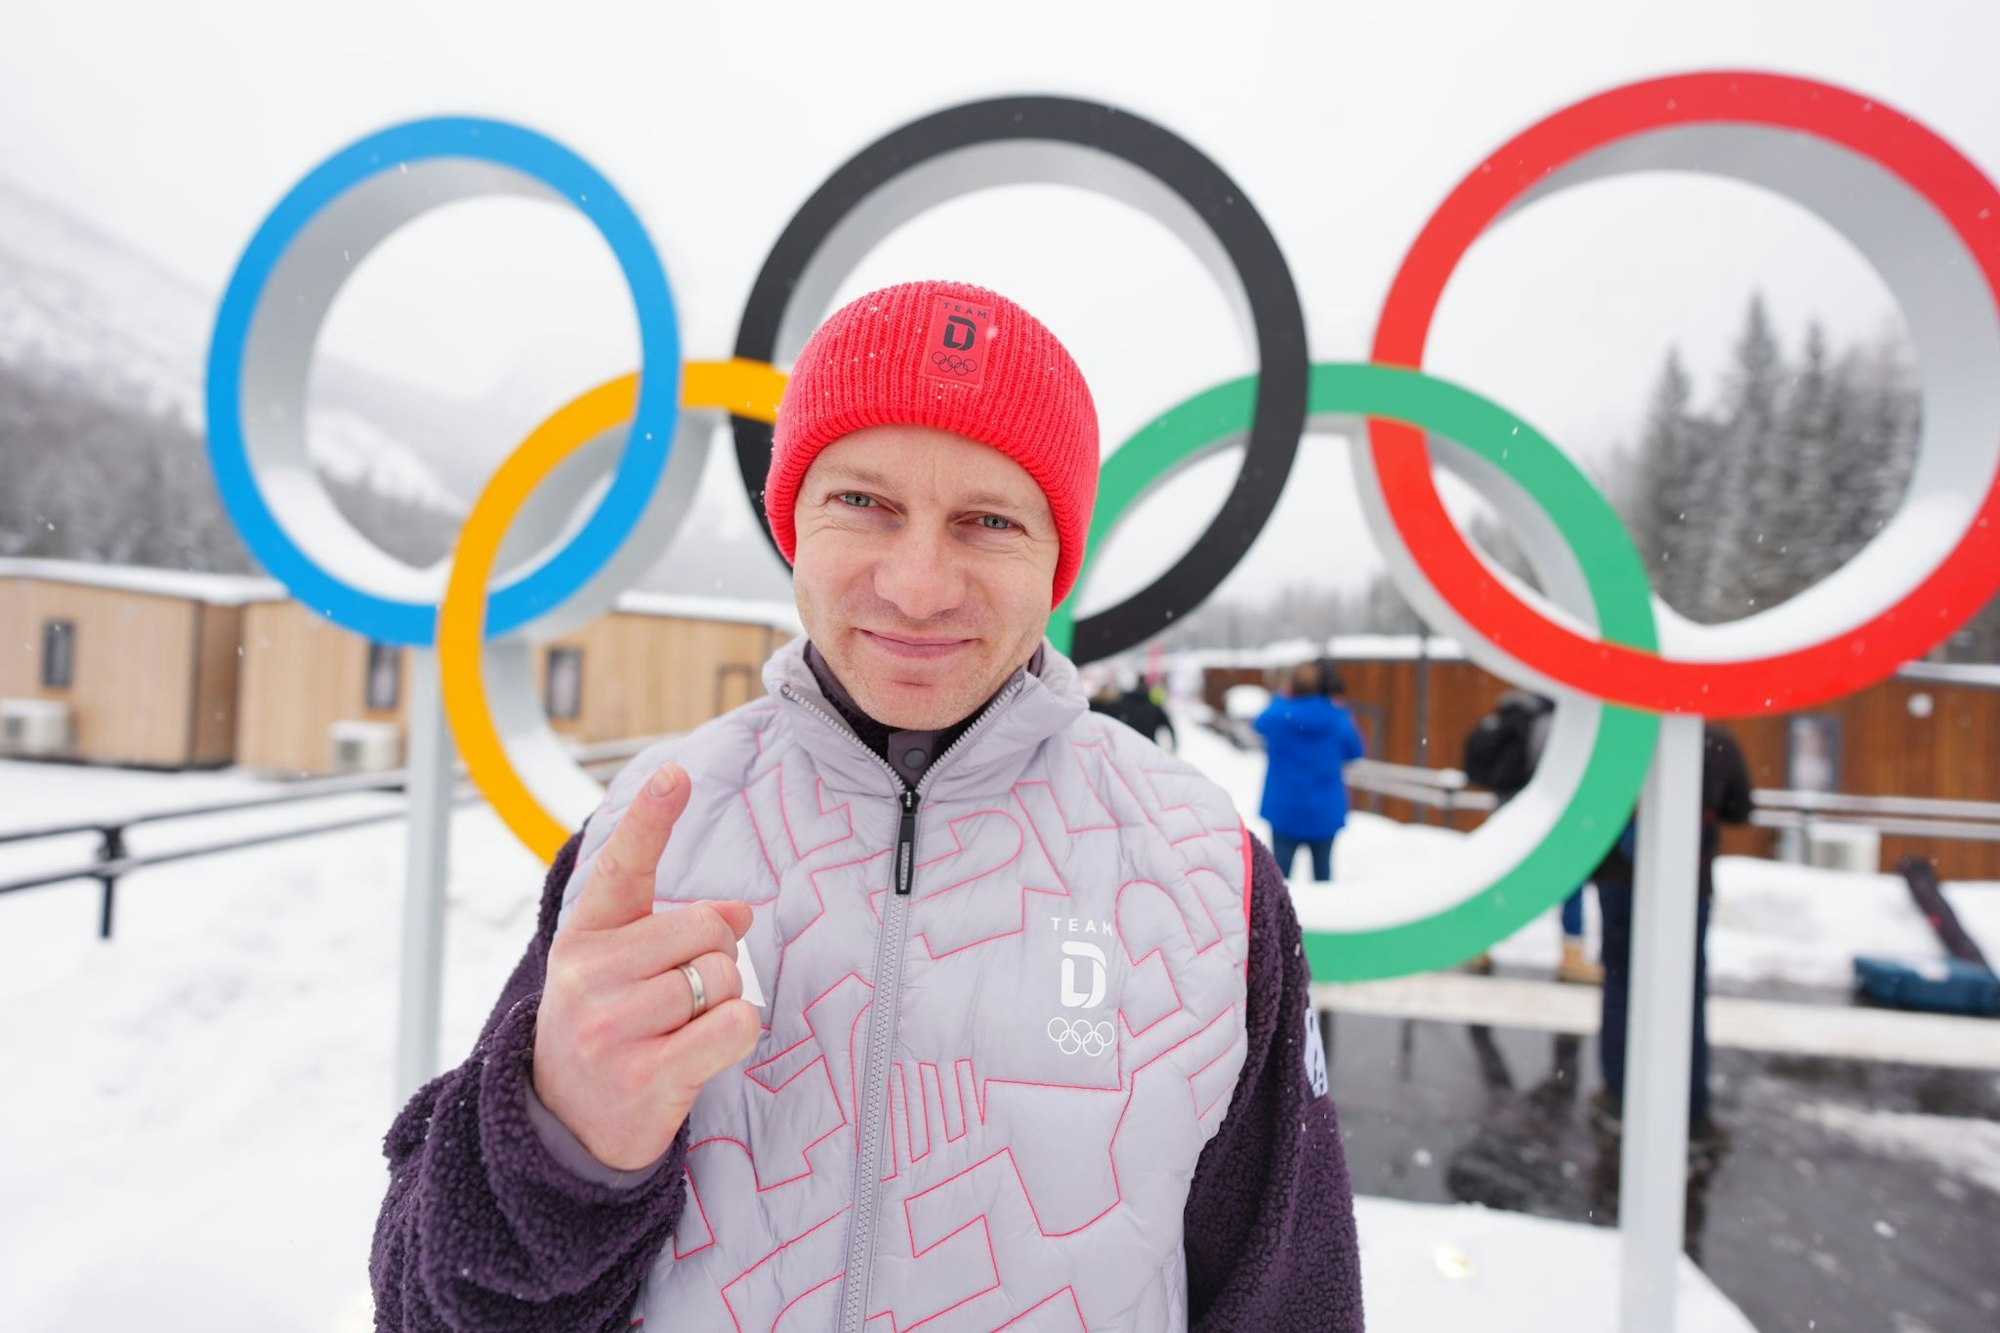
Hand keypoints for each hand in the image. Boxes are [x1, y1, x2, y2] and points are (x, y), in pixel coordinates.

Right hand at [532, 763, 759, 1170]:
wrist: (565, 1127)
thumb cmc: (608, 1029)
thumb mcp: (620, 969)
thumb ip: (672, 928)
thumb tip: (740, 912)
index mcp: (584, 937)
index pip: (622, 866)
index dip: (651, 818)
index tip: (674, 774)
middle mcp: (589, 975)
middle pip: (707, 930)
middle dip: (714, 958)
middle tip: (679, 997)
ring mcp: (613, 1028)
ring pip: (725, 979)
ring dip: (723, 1003)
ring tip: (680, 1031)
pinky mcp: (646, 1076)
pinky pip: (735, 1027)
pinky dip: (735, 1036)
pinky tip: (698, 1055)